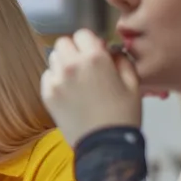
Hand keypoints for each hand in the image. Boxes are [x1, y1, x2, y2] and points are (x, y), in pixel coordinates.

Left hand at [41, 29, 142, 145]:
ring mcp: (56, 80)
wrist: (106, 146)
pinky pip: (47, 77)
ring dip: (64, 63)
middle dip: (74, 49)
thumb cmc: (123, 115)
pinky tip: (69, 91)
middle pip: (63, 43)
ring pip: (53, 58)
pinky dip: (55, 79)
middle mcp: (72, 65)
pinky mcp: (47, 95)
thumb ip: (121, 60)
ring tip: (77, 79)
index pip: (83, 34)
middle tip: (85, 64)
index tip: (96, 52)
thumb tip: (111, 51)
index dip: (90, 42)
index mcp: (95, 58)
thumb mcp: (133, 83)